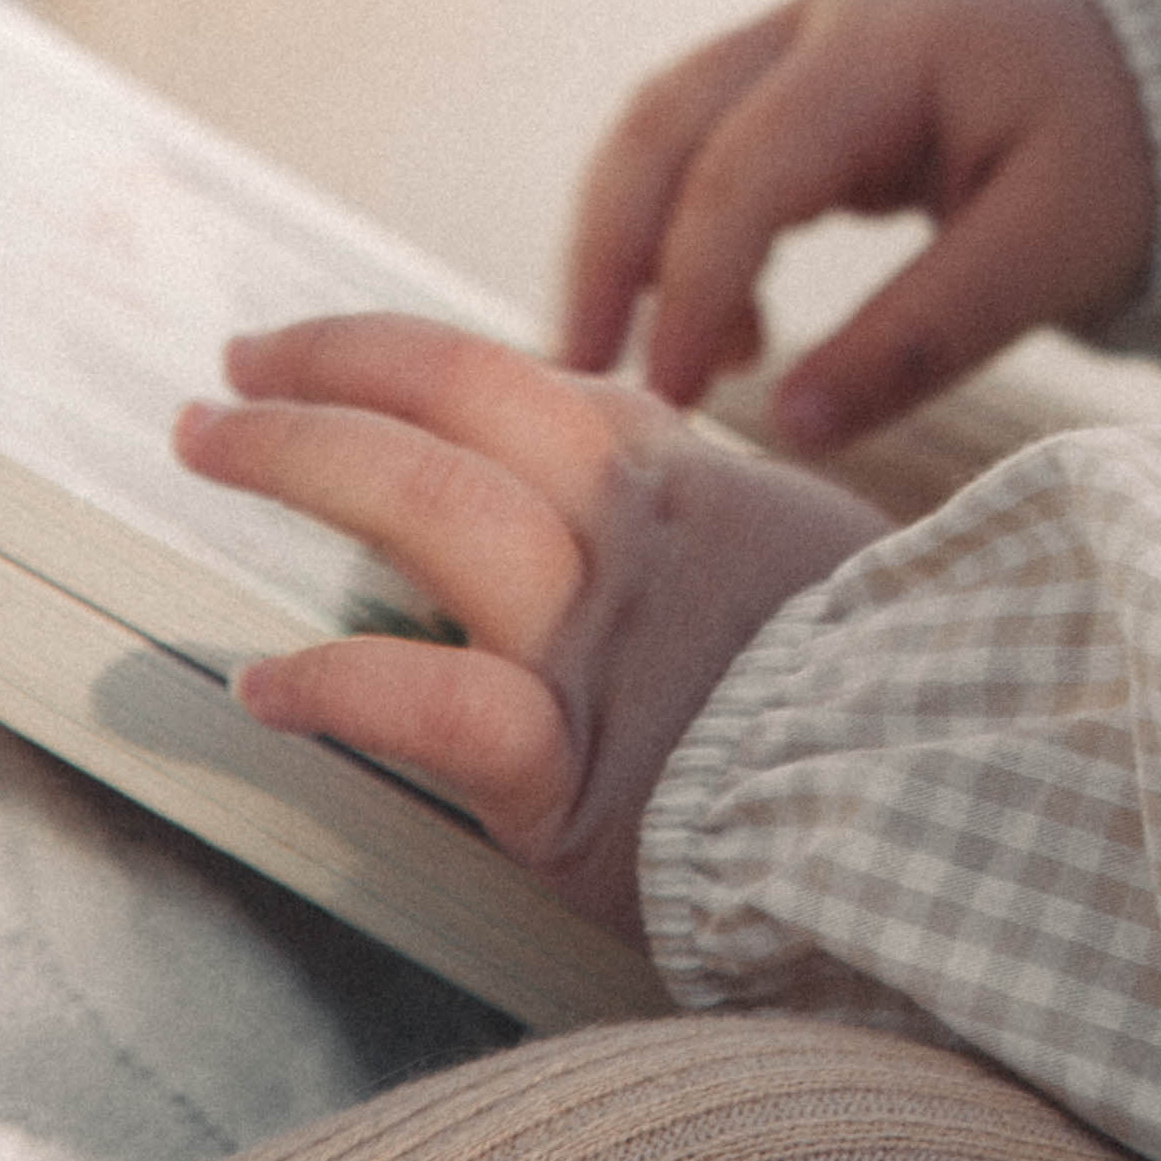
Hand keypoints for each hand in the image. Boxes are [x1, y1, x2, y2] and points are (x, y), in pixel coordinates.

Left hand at [179, 316, 883, 934]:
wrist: (949, 807)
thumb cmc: (890, 700)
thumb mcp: (813, 562)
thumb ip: (711, 520)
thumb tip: (636, 480)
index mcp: (688, 487)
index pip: (524, 383)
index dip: (402, 354)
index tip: (310, 352)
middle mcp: (633, 540)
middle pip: (461, 408)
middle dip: (326, 377)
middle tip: (223, 381)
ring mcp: (599, 648)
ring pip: (434, 509)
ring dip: (304, 461)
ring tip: (210, 445)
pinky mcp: (573, 777)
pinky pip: (436, 709)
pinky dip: (341, 688)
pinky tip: (267, 686)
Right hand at [557, 0, 1154, 451]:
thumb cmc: (1122, 145)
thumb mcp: (1060, 244)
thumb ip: (929, 335)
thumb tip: (792, 428)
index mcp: (889, 42)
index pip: (747, 162)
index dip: (693, 282)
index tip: (668, 398)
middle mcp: (820, 19)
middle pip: (662, 122)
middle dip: (609, 252)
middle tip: (585, 381)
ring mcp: (798, 36)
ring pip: (660, 129)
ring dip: (626, 245)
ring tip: (642, 374)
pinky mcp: (795, 78)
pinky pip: (700, 149)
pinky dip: (686, 240)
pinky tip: (731, 338)